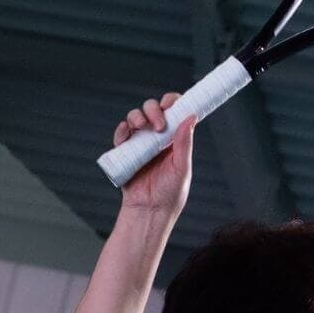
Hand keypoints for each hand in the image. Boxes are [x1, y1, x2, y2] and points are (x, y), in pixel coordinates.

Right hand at [115, 93, 196, 214]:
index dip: (173, 102)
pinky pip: (121, 133)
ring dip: (138, 116)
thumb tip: (191, 117)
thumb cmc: (169, 193)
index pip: (175, 112)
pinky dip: (122, 129)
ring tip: (143, 128)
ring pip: (136, 117)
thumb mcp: (181, 168)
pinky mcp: (125, 150)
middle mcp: (158, 137)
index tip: (172, 103)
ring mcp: (141, 142)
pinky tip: (126, 134)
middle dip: (154, 109)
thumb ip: (184, 143)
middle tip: (159, 125)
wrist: (149, 210)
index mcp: (175, 139)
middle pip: (153, 109)